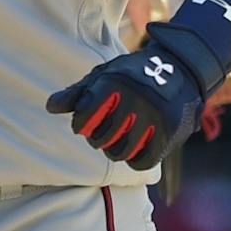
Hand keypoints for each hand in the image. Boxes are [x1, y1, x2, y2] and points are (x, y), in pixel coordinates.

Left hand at [47, 23, 216, 171]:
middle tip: (101, 133)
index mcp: (114, 82)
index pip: (85, 116)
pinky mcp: (170, 132)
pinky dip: (134, 159)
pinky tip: (134, 148)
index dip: (80, 124)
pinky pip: (144, 161)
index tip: (83, 124)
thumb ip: (77, 93)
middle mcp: (134, 99)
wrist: (179, 69)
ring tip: (116, 141)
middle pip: (101, 138)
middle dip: (96, 139)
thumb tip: (50, 107)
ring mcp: (154, 117)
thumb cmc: (131, 75)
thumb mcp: (103, 76)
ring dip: (114, 151)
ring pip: (121, 152)